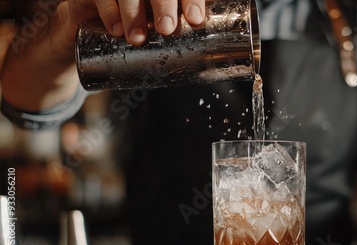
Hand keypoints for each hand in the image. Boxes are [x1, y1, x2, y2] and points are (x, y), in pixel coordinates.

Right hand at [1, 0, 205, 110]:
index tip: (195, 20)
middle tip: (167, 29)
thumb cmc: (130, 29)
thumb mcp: (154, 31)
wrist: (84, 29)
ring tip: (138, 38)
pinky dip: (109, 12)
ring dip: (134, 12)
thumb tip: (207, 61)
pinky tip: (115, 29)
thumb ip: (174, 36)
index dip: (191, 0)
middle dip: (165, 4)